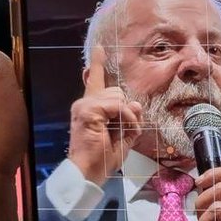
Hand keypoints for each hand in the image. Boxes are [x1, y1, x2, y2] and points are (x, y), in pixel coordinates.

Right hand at [66, 44, 143, 183]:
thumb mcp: (123, 136)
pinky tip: (123, 129)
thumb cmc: (103, 158)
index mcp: (90, 107)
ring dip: (128, 116)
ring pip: (119, 97)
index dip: (97, 64)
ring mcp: (84, 106)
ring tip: (122, 132)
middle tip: (124, 129)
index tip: (99, 48)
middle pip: (117, 91)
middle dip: (127, 110)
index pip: (94, 80)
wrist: (88, 172)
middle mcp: (84, 103)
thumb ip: (130, 118)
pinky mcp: (88, 110)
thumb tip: (136, 103)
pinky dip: (126, 118)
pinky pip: (119, 106)